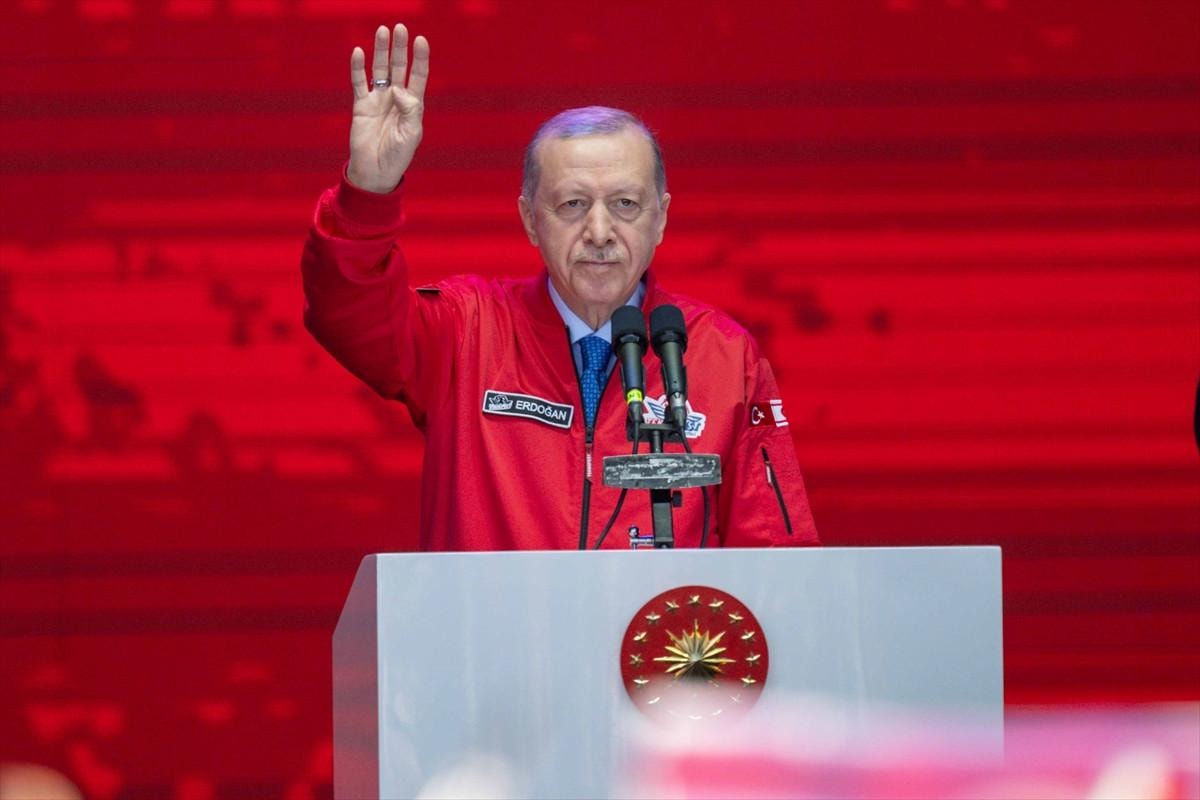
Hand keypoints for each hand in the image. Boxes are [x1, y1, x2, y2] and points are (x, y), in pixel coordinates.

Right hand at [346, 24, 429, 193]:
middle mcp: (396, 98)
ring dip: (381, 51)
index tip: (421, 40)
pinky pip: (359, 82)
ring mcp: (378, 100)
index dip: (420, 58)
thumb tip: (399, 89)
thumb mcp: (411, 134)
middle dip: (400, 48)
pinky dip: (357, 67)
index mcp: (412, 105)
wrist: (375, 171)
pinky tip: (358, 52)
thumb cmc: (397, 156)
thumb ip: (410, 110)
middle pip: (399, 67)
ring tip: (382, 31)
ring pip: (379, 69)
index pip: (418, 76)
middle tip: (400, 27)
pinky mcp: (361, 105)